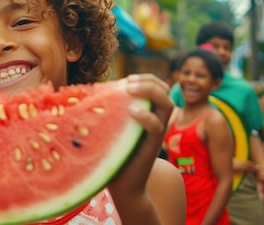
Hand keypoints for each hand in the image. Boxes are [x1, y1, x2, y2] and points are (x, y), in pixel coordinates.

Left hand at [108, 74, 174, 223]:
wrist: (123, 186)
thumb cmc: (113, 154)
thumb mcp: (113, 127)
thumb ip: (112, 110)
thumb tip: (96, 90)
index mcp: (149, 114)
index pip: (158, 87)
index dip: (146, 78)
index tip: (127, 79)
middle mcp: (157, 121)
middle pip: (165, 92)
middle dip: (149, 81)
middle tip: (129, 82)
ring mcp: (156, 134)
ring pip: (167, 104)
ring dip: (150, 91)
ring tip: (130, 89)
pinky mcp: (153, 146)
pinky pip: (157, 127)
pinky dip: (146, 116)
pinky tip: (131, 111)